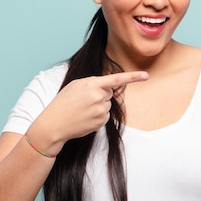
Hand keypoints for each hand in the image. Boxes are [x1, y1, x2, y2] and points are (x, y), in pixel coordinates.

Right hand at [32, 71, 148, 145]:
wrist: (54, 124)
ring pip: (107, 105)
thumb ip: (94, 83)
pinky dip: (97, 116)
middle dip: (100, 94)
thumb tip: (109, 88)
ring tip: (82, 110)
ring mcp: (100, 111)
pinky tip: (85, 118)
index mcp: (91, 85)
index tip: (146, 75)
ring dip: (98, 106)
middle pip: (109, 93)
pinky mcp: (101, 122)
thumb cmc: (63, 102)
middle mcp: (98, 97)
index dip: (133, 77)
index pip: (116, 80)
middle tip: (83, 100)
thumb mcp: (76, 86)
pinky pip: (105, 116)